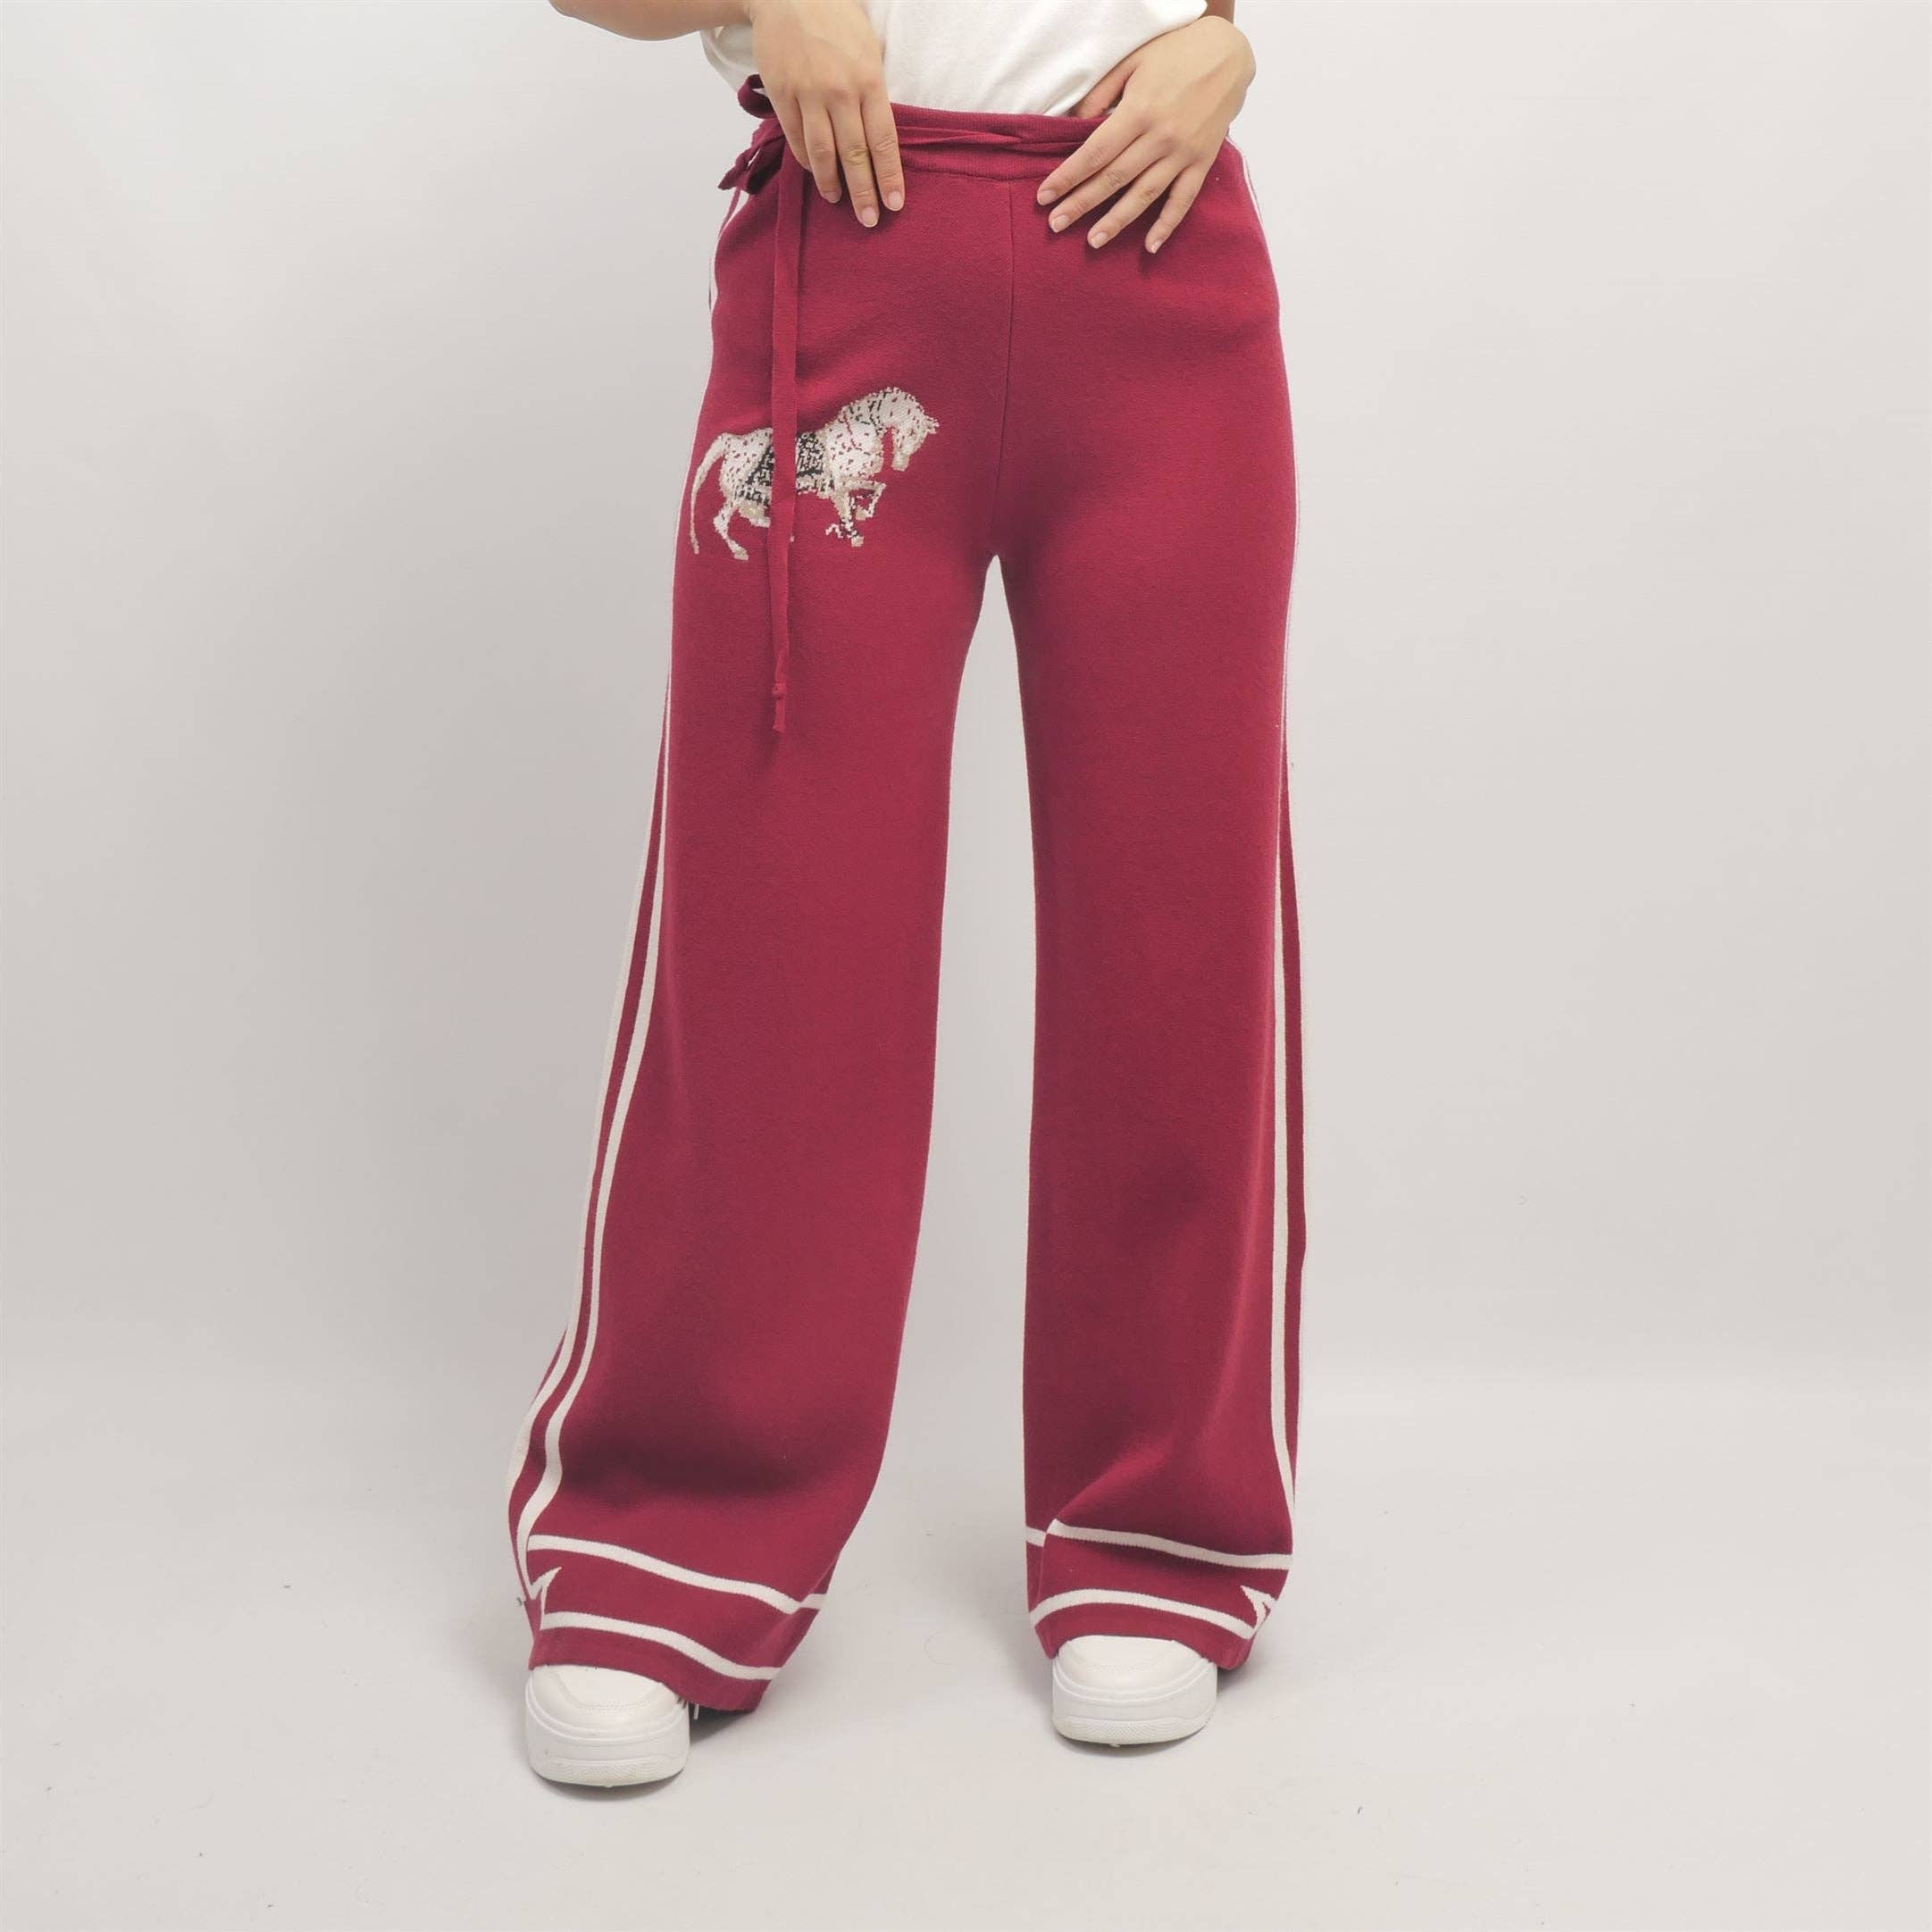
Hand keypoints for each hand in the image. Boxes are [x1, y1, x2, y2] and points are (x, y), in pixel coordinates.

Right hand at [749, 0, 902, 226]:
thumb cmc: (835, 16)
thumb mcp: (868, 49)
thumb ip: (873, 92)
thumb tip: (877, 136)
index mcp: (868, 81)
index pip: (883, 141)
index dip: (889, 177)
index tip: (894, 205)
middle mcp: (840, 92)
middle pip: (854, 155)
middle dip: (863, 193)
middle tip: (869, 220)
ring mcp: (808, 94)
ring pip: (822, 153)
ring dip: (830, 183)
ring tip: (837, 201)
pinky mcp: (782, 94)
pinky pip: (795, 138)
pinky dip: (806, 160)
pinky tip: (815, 173)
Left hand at [1036, 15, 1254, 252]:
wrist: (1228, 54)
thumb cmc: (1175, 53)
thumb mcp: (1132, 61)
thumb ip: (1101, 93)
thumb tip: (1074, 124)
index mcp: (1139, 110)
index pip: (1095, 153)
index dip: (1068, 176)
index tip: (1045, 196)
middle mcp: (1160, 137)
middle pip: (1113, 179)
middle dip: (1081, 204)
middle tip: (1056, 225)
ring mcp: (1183, 153)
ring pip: (1144, 195)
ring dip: (1117, 221)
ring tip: (1093, 242)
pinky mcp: (1202, 162)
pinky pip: (1183, 200)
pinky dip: (1167, 225)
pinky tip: (1149, 246)